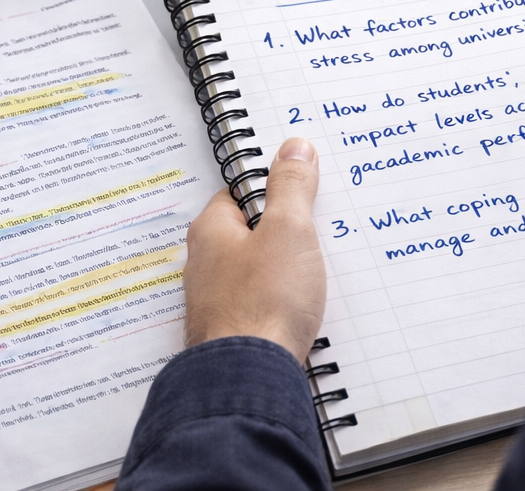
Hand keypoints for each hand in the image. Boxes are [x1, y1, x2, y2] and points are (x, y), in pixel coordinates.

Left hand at [182, 138, 325, 360]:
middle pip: (249, 234)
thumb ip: (291, 187)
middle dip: (283, 233)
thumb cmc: (264, 301)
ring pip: (256, 273)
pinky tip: (304, 309)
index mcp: (211, 231)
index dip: (273, 188)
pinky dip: (281, 303)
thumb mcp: (289, 230)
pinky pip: (261, 305)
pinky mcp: (233, 332)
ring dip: (284, 272)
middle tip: (319, 232)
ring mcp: (217, 302)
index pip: (240, 194)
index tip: (303, 189)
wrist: (251, 377)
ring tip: (318, 272)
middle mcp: (206, 265)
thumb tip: (294, 147)